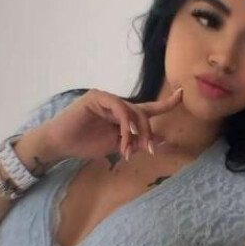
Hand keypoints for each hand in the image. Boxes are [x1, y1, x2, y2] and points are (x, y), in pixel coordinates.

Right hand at [35, 87, 183, 163]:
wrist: (61, 145)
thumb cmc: (85, 145)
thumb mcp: (116, 147)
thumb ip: (137, 143)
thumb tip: (161, 142)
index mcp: (122, 114)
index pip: (148, 108)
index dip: (166, 103)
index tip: (183, 95)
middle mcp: (117, 104)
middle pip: (143, 113)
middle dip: (147, 132)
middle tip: (147, 150)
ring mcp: (107, 98)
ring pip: (132, 111)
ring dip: (135, 132)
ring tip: (127, 149)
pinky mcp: (97, 97)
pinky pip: (119, 107)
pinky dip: (124, 123)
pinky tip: (123, 137)